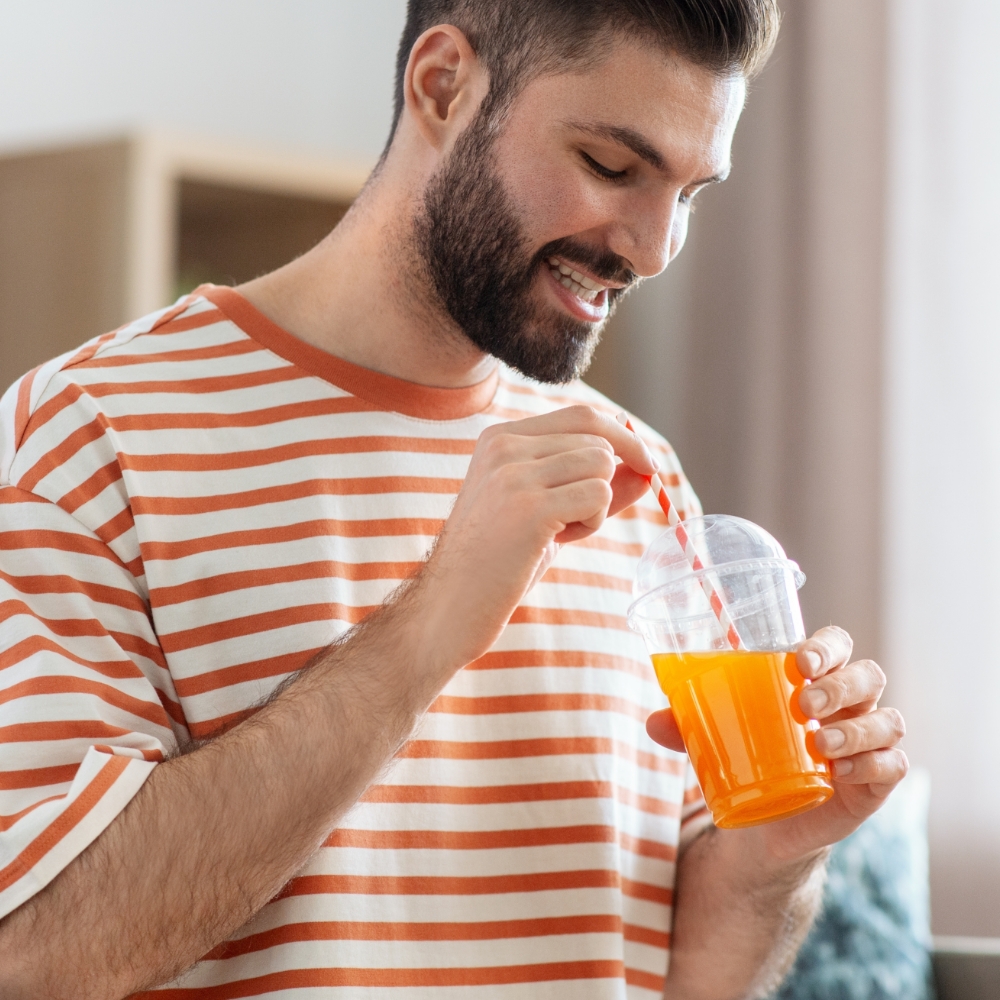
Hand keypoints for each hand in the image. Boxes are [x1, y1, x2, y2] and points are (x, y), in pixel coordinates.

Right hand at [412, 405, 656, 673]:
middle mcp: (504, 446)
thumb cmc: (497, 563)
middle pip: (598, 438)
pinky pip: (598, 495)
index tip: (645, 464)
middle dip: (609, 479)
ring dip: (598, 504)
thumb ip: (591, 485)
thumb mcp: (546, 512)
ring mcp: (514, 474)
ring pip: (602, 464)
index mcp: (500, 438)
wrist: (448, 607)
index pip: (582, 415)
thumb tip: (646, 468)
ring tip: (560, 532)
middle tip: (577, 519)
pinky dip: (593, 522)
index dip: (623, 437)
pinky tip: (558, 542)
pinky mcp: (530, 507)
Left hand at [646, 626, 907, 860]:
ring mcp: (867, 744)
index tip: (800, 660)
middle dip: (841, 685)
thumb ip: (687, 725)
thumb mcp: (716, 738)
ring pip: (888, 721)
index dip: (828, 646)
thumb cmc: (748, 757)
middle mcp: (851, 706)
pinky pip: (893, 767)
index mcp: (817, 679)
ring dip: (857, 729)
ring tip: (820, 742)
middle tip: (806, 701)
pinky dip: (872, 765)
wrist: (766, 822)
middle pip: (869, 676)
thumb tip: (653, 721)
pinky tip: (841, 771)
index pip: (838, 645)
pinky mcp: (874, 785)